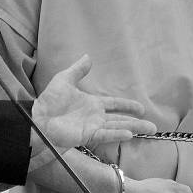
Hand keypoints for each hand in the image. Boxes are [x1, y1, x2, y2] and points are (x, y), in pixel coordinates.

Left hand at [31, 54, 156, 147]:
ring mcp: (92, 127)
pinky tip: (129, 134)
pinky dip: (117, 134)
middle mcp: (95, 117)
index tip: (141, 108)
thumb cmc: (49, 101)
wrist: (38, 118)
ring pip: (118, 127)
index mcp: (92, 104)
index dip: (127, 105)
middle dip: (136, 122)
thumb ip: (77, 70)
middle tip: (153, 126)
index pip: (114, 104)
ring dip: (133, 128)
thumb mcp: (64, 80)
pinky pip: (105, 135)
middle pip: (120, 119)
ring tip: (149, 130)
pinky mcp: (87, 135)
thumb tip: (88, 57)